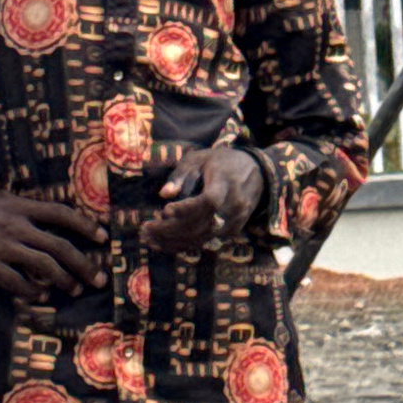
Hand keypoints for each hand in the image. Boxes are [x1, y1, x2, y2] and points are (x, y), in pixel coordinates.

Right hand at [0, 186, 108, 301]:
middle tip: (99, 278)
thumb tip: (25, 176)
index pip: (61, 213)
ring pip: (44, 266)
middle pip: (60, 246)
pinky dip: (33, 292)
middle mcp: (16, 225)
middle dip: (84, 265)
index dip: (85, 226)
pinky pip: (17, 282)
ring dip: (64, 281)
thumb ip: (13, 188)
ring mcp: (2, 245)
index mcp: (19, 205)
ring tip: (74, 290)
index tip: (102, 237)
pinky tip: (41, 297)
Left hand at [140, 146, 263, 254]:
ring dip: (174, 241)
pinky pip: (207, 241)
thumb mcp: (199, 158)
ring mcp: (235, 221)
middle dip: (171, 230)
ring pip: (203, 237)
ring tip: (149, 238)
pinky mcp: (232, 231)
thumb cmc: (222, 162)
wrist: (258, 173)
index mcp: (226, 183)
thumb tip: (164, 194)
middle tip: (145, 229)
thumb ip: (181, 175)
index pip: (209, 201)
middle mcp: (233, 206)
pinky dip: (185, 244)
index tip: (165, 210)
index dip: (187, 209)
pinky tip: (164, 243)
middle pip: (202, 224)